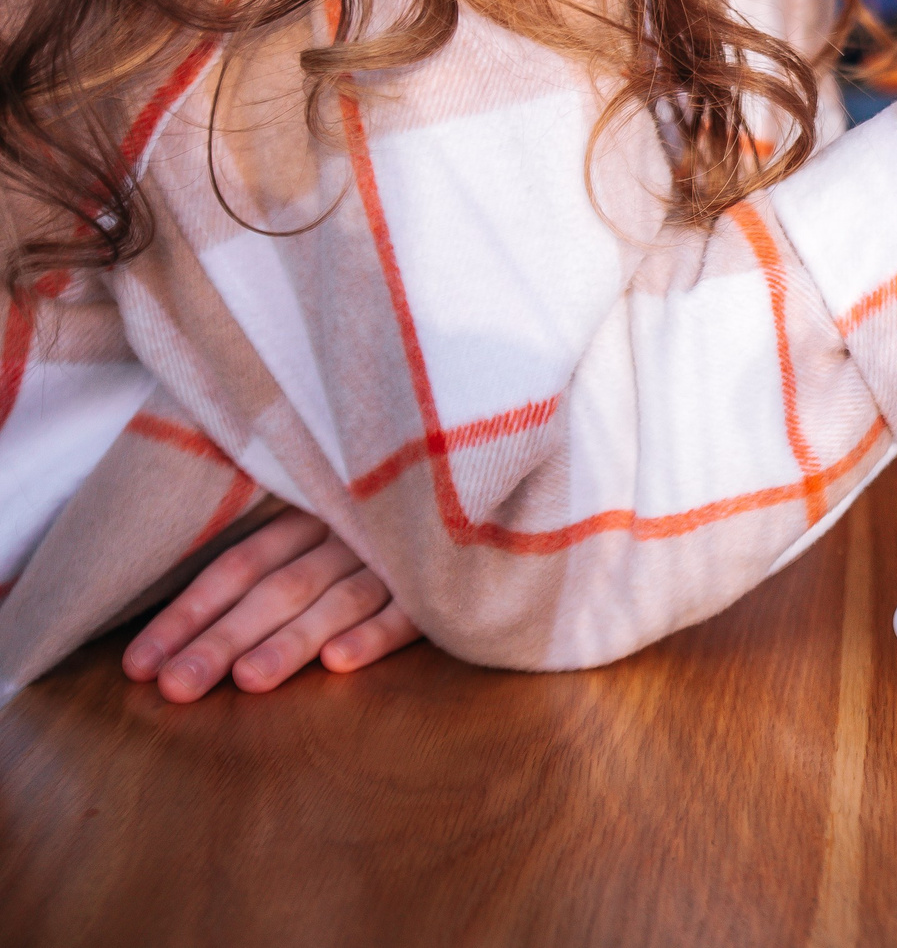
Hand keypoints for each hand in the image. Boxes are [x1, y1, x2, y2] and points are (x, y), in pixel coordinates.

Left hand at [122, 507, 420, 702]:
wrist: (476, 488)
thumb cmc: (378, 523)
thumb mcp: (321, 519)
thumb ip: (271, 558)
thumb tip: (188, 624)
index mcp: (310, 516)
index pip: (239, 566)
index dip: (188, 614)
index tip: (140, 666)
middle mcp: (348, 534)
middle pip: (278, 589)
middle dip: (223, 639)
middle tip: (178, 688)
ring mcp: (397, 557)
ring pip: (337, 600)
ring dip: (292, 640)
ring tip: (249, 681)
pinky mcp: (443, 582)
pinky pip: (409, 610)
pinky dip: (375, 633)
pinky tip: (340, 663)